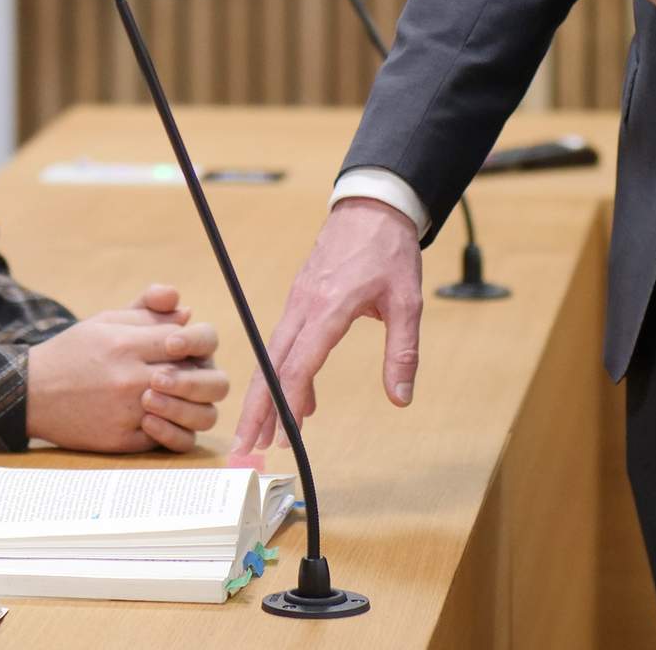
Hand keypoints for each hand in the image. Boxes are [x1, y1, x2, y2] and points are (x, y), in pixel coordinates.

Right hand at [28, 287, 226, 452]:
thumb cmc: (71, 353)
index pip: (188, 340)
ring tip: (177, 399)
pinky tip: (160, 418)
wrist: (30, 393)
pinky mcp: (124, 441)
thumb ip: (146, 314)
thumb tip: (187, 313)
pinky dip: (175, 429)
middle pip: (205, 379)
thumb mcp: (104, 322)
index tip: (179, 347)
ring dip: (195, 405)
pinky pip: (173, 440)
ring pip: (198, 416)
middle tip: (188, 375)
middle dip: (205, 376)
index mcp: (126, 344)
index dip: (192, 342)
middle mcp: (131, 379)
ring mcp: (129, 413)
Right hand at [229, 197, 421, 458]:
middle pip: (271, 367)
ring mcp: (296, 304)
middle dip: (257, 410)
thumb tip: (400, 397)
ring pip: (271, 357)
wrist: (371, 208)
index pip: (299, 365)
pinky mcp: (299, 302)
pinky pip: (283, 344)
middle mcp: (303, 308)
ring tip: (261, 435)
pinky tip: (297, 400)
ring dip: (264, 397)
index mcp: (328, 308)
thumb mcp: (408, 301)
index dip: (288, 404)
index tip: (282, 437)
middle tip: (247, 448)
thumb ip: (403, 351)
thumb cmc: (389, 250)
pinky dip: (282, 375)